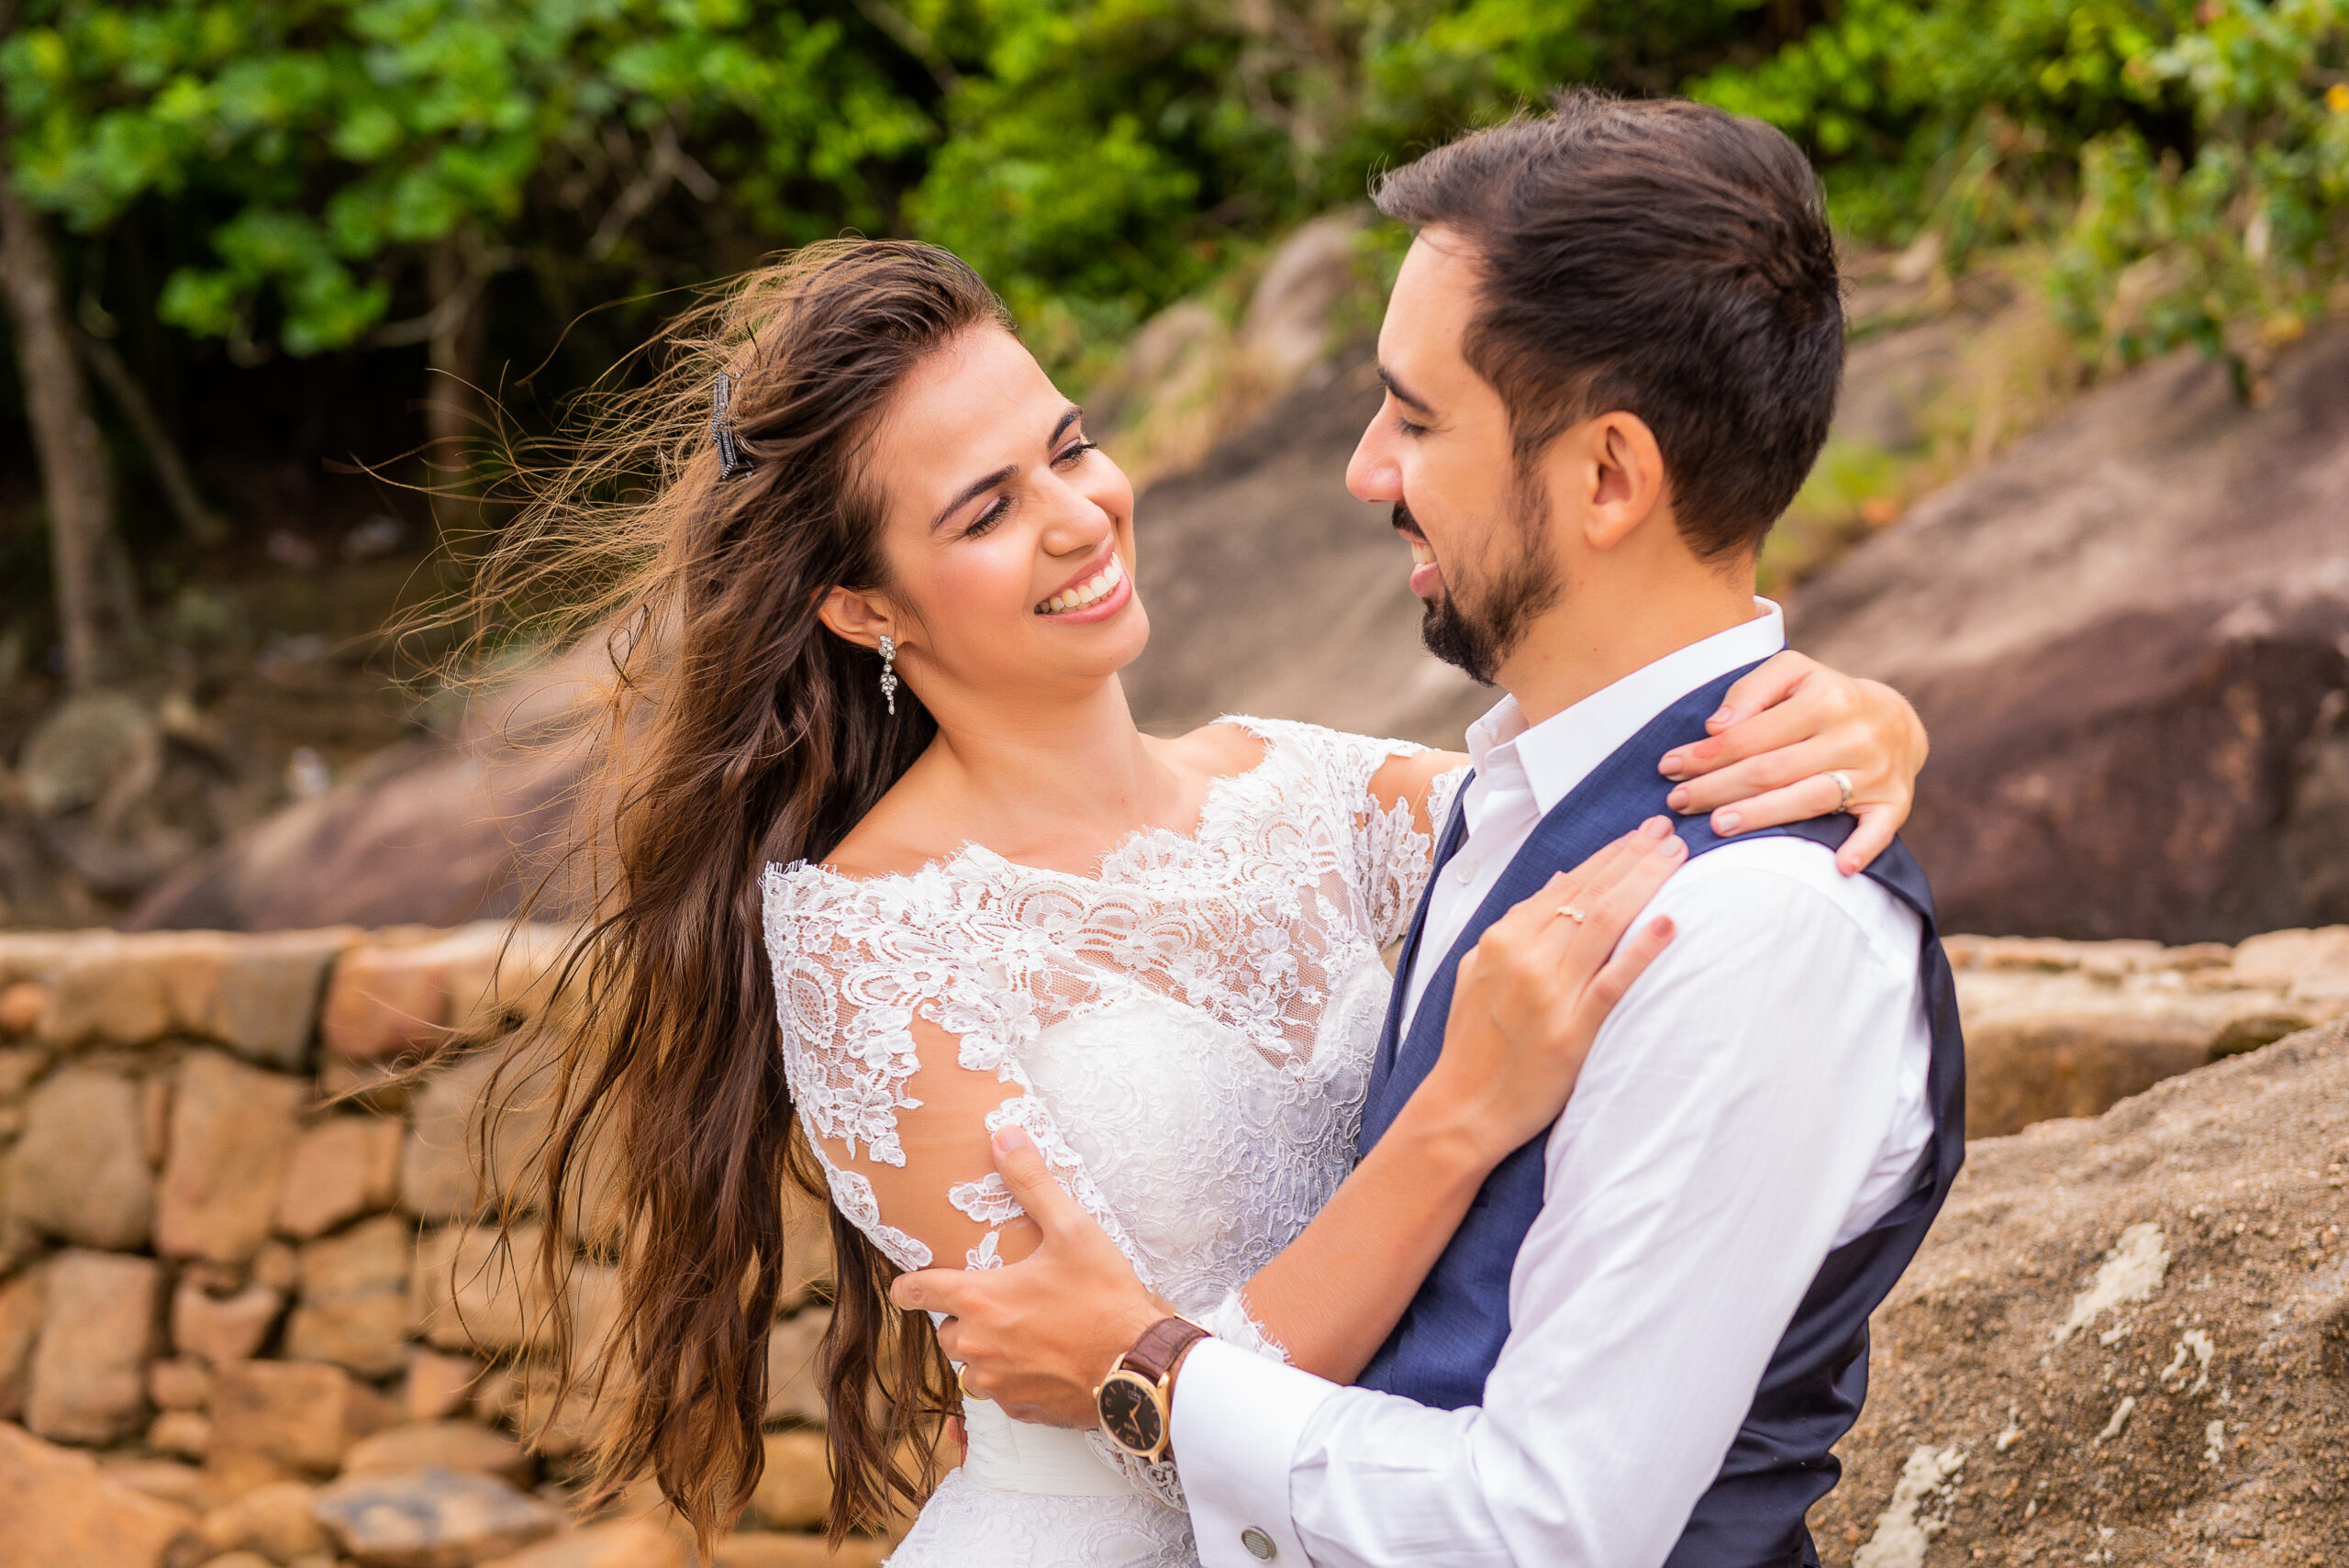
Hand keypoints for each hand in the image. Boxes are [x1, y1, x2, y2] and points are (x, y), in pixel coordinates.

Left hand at [889, 1126, 1168, 1427]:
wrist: (1141, 1368)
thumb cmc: (1105, 1298)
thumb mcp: (1073, 1230)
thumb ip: (1032, 1183)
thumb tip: (1003, 1134)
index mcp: (981, 1300)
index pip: (918, 1291)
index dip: (908, 1286)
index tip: (905, 1285)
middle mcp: (979, 1346)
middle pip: (946, 1331)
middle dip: (964, 1317)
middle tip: (998, 1301)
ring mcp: (998, 1383)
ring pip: (971, 1367)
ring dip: (986, 1351)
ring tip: (1022, 1332)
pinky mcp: (1021, 1410)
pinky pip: (1000, 1393)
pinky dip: (1013, 1378)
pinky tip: (1043, 1361)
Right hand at [1409, 819, 1680, 1162]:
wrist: (1463, 1107)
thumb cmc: (1473, 1042)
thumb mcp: (1479, 969)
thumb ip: (1517, 925)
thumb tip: (1560, 883)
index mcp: (1503, 940)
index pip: (1567, 885)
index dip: (1608, 856)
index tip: (1641, 836)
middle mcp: (1526, 958)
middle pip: (1591, 894)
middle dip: (1633, 857)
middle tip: (1668, 832)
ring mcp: (1551, 993)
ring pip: (1606, 924)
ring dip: (1645, 884)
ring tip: (1676, 857)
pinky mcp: (1572, 1031)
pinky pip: (1613, 982)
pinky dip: (1642, 950)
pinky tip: (1669, 924)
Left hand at [1656, 650, 1926, 874]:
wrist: (1896, 720)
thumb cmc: (1826, 697)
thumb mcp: (1793, 674)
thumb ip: (1752, 690)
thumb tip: (1715, 726)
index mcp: (1825, 699)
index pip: (1752, 734)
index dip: (1706, 754)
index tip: (1669, 768)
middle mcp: (1853, 736)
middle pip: (1772, 770)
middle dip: (1718, 788)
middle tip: (1678, 802)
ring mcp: (1875, 772)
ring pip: (1809, 800)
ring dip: (1761, 816)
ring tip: (1717, 826)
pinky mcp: (1895, 802)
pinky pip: (1880, 830)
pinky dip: (1863, 848)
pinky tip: (1840, 866)